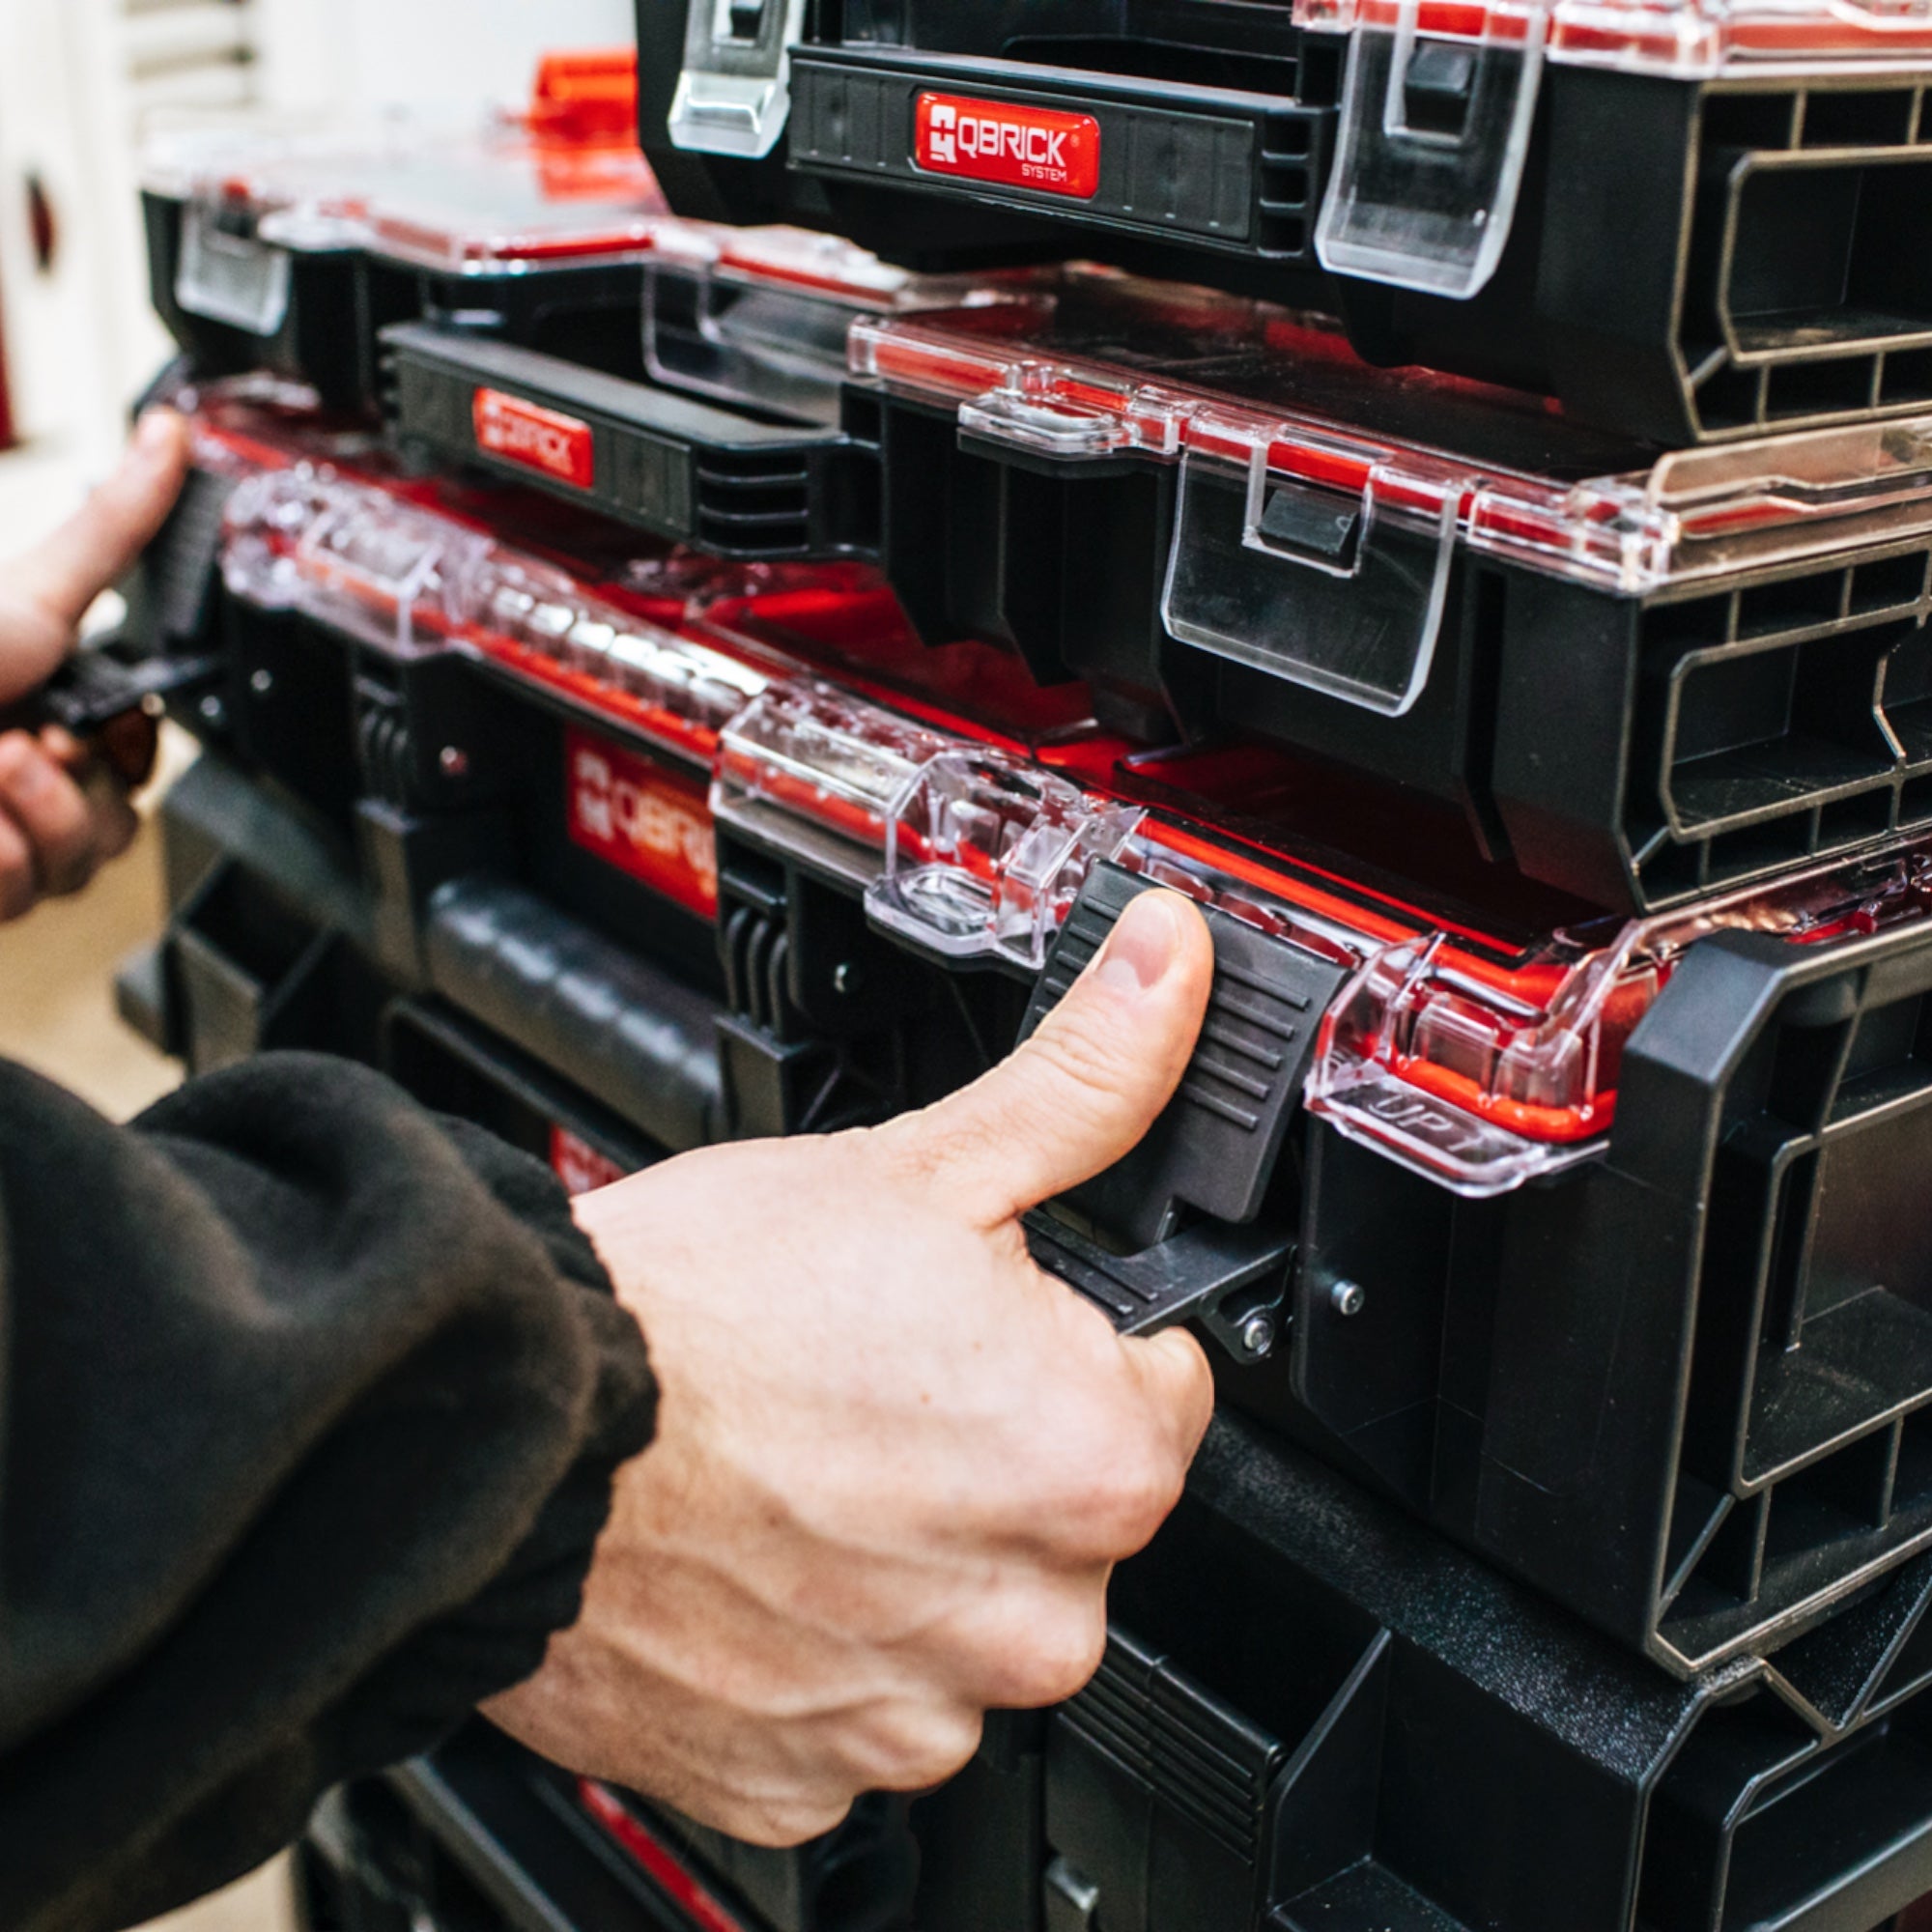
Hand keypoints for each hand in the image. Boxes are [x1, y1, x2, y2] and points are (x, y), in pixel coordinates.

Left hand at [0, 410, 190, 919]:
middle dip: (78, 784)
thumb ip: (112, 529)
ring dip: (35, 816)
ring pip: (83, 862)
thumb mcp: (29, 598)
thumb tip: (167, 436)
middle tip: (24, 744)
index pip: (137, 761)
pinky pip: (30, 892)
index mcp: (38, 709)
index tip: (102, 727)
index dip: (131, 750)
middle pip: (123, 819)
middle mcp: (18, 780)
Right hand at [486, 890, 1218, 1844]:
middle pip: (1064, 1517)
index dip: (1072, 1338)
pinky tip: (757, 1563)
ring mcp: (911, 1712)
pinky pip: (860, 1710)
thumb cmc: (696, 1310)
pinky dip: (823, 1648)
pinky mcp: (802, 1778)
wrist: (497, 1429)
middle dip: (994, 1454)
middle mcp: (1027, 1620)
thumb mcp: (919, 1162)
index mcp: (1089, 1463)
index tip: (987, 1321)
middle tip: (874, 1387)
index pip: (1159, 1394)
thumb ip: (1083, 1080)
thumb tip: (1172, 966)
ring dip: (908, 1561)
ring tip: (802, 1470)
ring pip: (966, 1623)